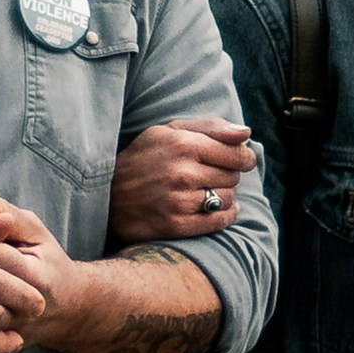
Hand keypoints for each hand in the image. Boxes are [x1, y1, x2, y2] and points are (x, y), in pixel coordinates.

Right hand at [110, 116, 254, 244]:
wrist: (107, 196)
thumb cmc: (142, 159)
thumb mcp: (168, 132)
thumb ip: (210, 128)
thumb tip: (247, 133)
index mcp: (183, 144)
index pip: (237, 154)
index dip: (244, 158)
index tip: (241, 161)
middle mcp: (182, 172)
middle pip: (233, 177)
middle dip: (229, 175)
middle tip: (211, 175)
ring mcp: (179, 200)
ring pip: (228, 199)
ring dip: (224, 196)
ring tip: (206, 191)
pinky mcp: (176, 225)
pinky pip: (220, 220)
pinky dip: (224, 215)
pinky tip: (211, 208)